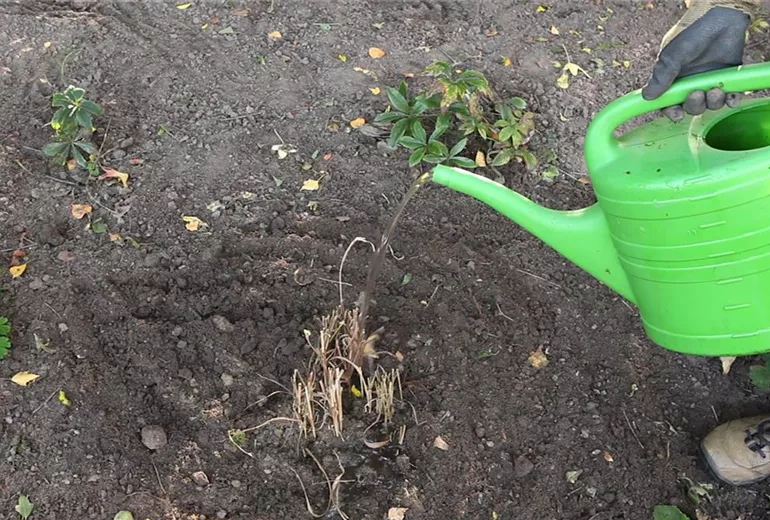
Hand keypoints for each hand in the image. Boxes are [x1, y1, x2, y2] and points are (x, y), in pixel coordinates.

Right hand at [642, 6, 749, 120]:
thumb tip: (647, 97)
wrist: (720, 17)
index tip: (676, 113)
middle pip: (691, 108)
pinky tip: (730, 96)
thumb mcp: (672, 55)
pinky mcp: (728, 78)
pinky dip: (731, 100)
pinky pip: (730, 97)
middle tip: (697, 94)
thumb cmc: (692, 32)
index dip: (671, 111)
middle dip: (694, 106)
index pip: (669, 103)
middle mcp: (691, 83)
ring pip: (710, 104)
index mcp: (674, 80)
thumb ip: (661, 76)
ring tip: (715, 90)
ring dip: (712, 103)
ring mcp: (710, 81)